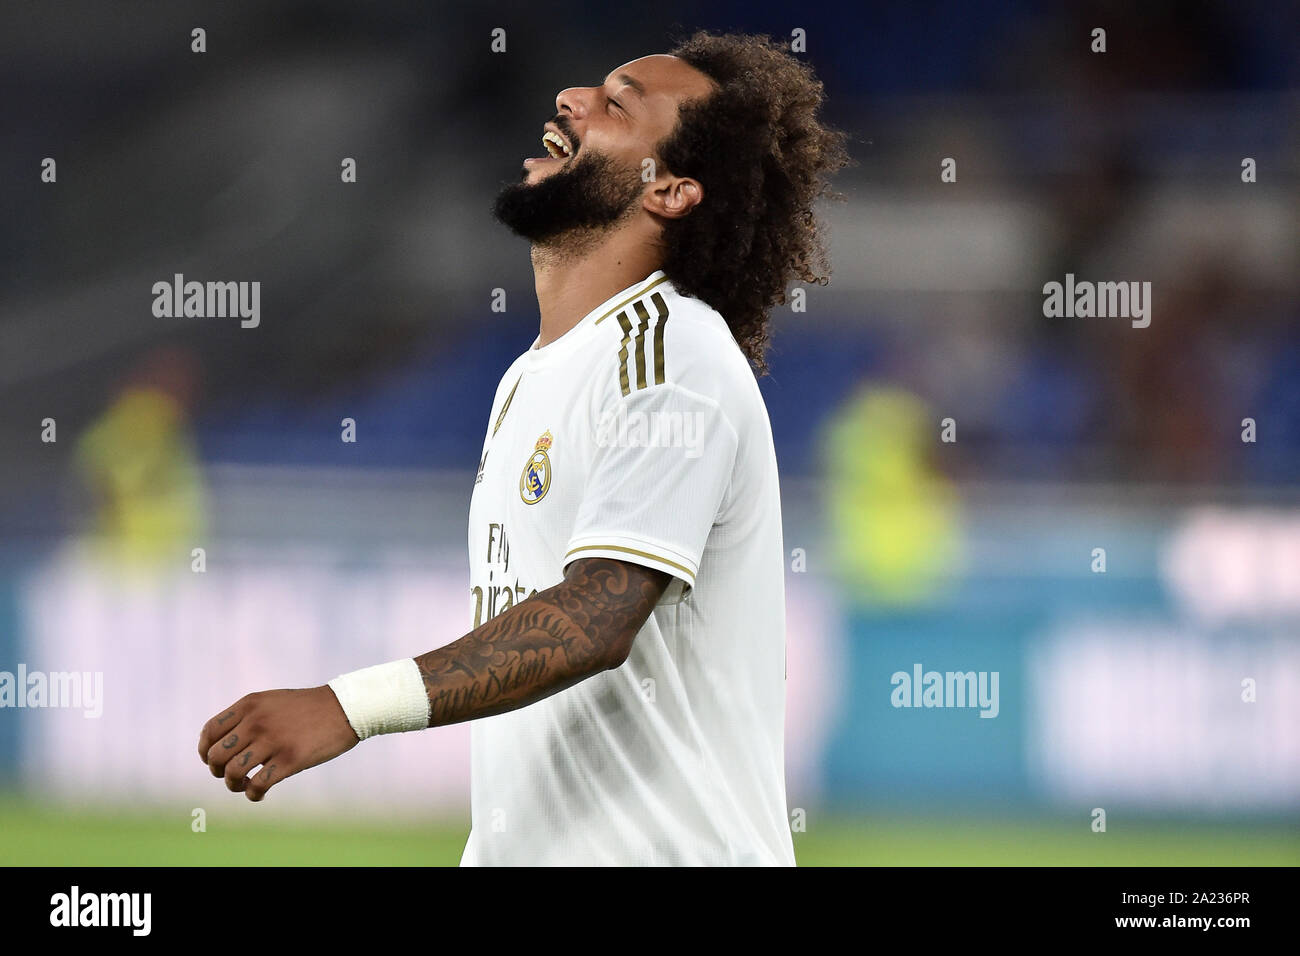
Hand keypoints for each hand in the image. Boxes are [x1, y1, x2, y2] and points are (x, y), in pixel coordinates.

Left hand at [198, 686, 359, 801]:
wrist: (345, 708)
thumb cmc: (308, 708)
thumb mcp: (272, 702)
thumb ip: (247, 716)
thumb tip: (222, 744)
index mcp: (249, 705)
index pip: (210, 731)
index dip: (205, 751)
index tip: (213, 761)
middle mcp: (256, 721)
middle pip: (217, 756)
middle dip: (218, 771)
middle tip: (232, 775)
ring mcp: (273, 740)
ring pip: (232, 773)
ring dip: (234, 785)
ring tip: (246, 785)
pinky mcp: (290, 759)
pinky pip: (257, 785)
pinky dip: (253, 794)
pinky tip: (260, 793)